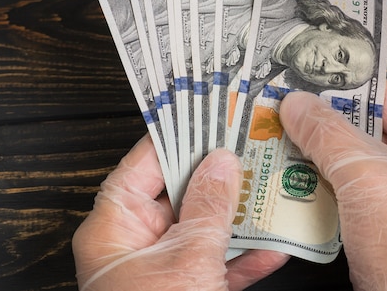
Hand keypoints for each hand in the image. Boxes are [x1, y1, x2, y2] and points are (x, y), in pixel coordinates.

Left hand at [72, 134, 288, 290]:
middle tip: (244, 146)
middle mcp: (133, 245)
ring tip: (267, 186)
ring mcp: (160, 271)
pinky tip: (272, 244)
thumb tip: (220, 163)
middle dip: (215, 174)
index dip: (174, 137)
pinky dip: (242, 256)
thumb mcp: (186, 259)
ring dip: (236, 214)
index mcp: (113, 228)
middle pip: (176, 194)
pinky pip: (214, 264)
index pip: (142, 165)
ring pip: (201, 228)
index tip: (203, 116)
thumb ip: (206, 207)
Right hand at [279, 80, 386, 290]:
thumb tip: (298, 104)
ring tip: (283, 137)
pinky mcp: (383, 215)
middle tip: (287, 110)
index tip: (305, 82)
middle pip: (366, 127)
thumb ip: (327, 133)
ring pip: (353, 156)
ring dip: (317, 152)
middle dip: (324, 123)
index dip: (343, 89)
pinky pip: (348, 183)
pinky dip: (321, 178)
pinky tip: (293, 171)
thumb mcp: (365, 176)